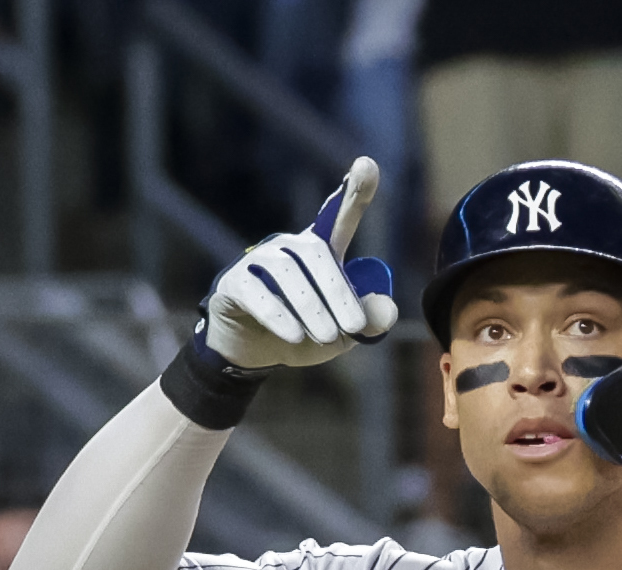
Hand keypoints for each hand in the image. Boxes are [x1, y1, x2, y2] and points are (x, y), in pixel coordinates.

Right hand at [197, 156, 399, 372]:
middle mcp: (289, 248)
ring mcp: (257, 262)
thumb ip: (367, 321)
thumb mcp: (342, 333)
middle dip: (338, 290)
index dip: (354, 191)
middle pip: (316, 252)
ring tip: (326, 336)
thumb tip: (388, 309)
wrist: (254, 354)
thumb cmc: (303, 335)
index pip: (338, 216)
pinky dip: (278, 315)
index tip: (368, 164)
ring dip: (311, 307)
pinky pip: (255, 292)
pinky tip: (294, 336)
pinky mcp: (233, 284)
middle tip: (353, 327)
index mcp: (319, 251)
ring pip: (287, 272)